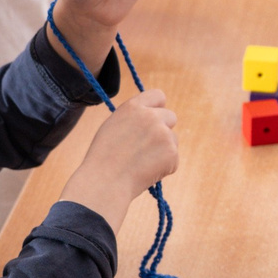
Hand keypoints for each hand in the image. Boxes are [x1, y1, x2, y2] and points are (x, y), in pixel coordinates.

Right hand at [61, 90, 180, 229]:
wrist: (105, 182)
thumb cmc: (103, 157)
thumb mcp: (113, 126)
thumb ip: (134, 118)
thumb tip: (152, 116)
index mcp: (134, 107)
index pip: (158, 96)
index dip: (158, 107)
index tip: (155, 117)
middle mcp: (151, 117)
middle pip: (171, 117)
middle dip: (164, 129)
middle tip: (148, 146)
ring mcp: (163, 134)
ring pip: (173, 139)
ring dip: (164, 150)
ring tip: (141, 163)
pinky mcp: (172, 153)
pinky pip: (173, 159)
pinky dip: (164, 167)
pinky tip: (146, 172)